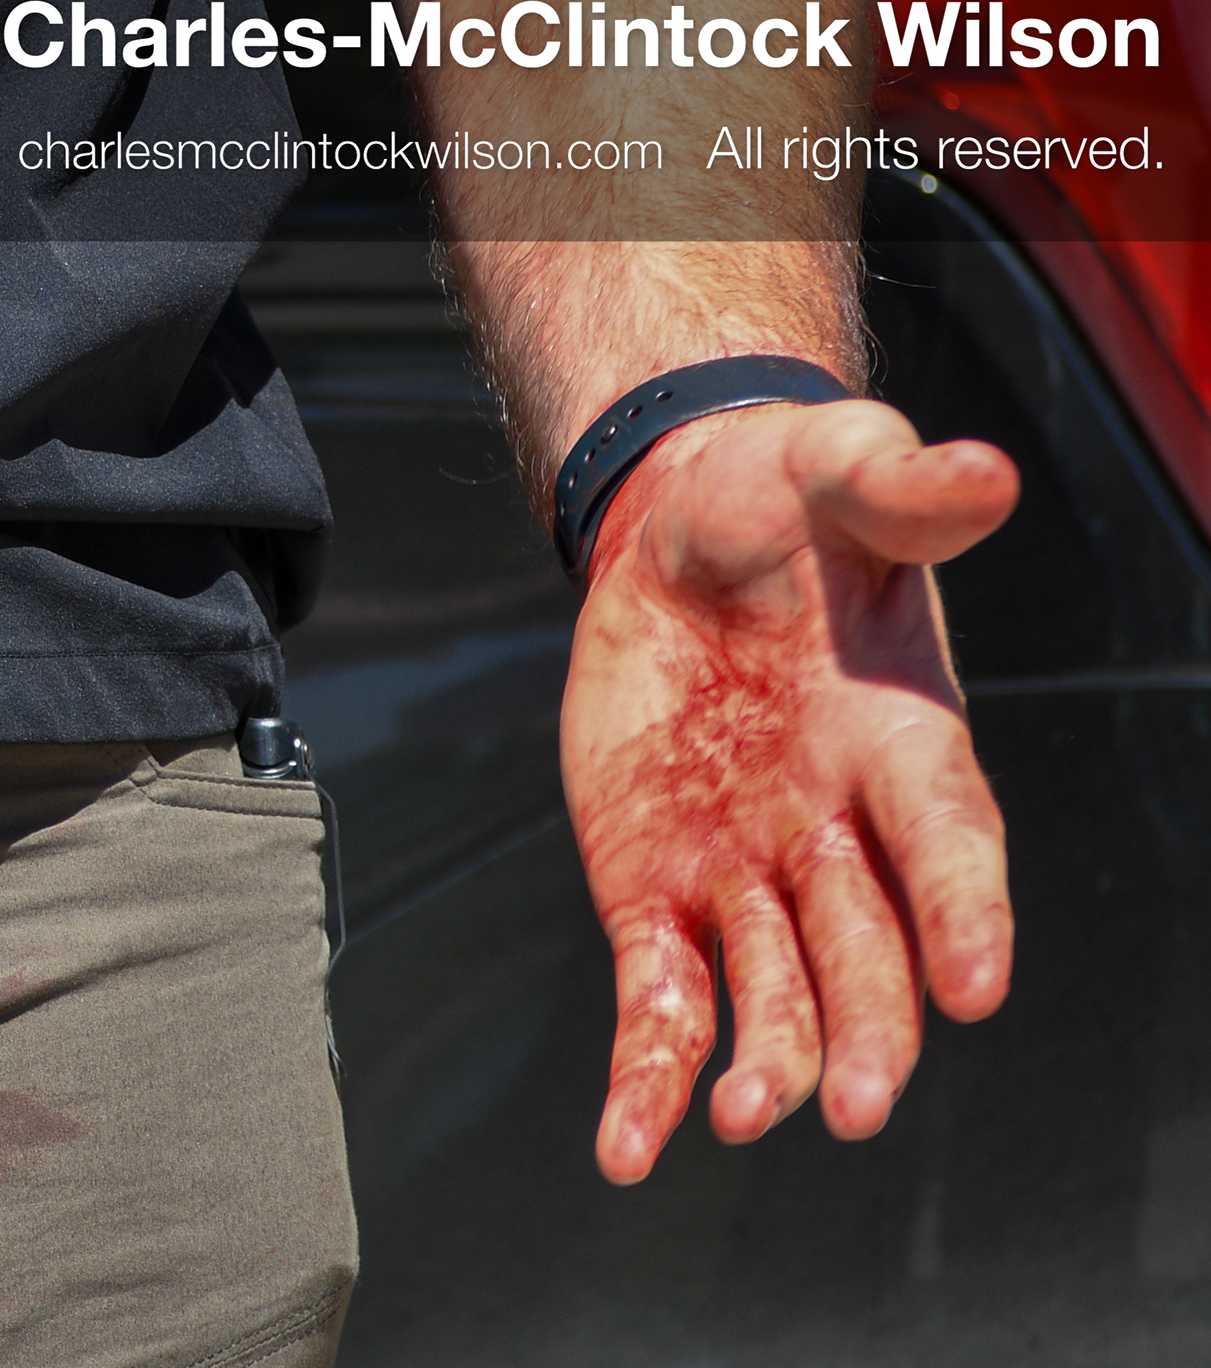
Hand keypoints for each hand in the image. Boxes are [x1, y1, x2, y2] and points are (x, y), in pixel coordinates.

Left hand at [560, 398, 1017, 1183]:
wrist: (687, 524)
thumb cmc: (785, 503)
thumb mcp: (834, 474)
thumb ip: (896, 486)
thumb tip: (974, 466)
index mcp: (900, 739)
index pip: (947, 842)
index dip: (966, 912)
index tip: (978, 987)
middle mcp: (836, 826)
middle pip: (867, 947)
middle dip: (865, 1025)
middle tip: (854, 1099)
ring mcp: (745, 866)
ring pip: (768, 988)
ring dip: (763, 1057)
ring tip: (746, 1115)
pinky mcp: (654, 885)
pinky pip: (659, 994)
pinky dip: (649, 1071)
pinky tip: (633, 1145)